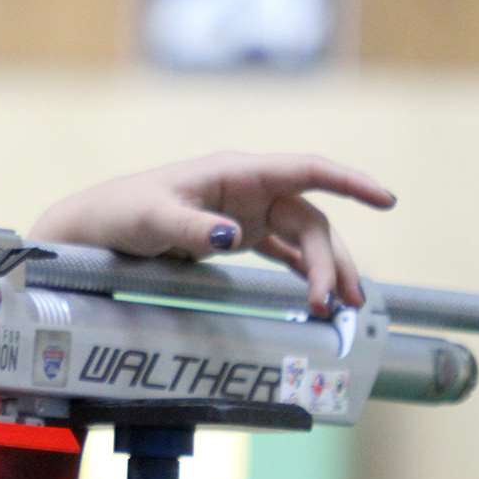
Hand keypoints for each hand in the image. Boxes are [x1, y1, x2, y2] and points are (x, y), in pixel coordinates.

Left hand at [28, 151, 395, 315]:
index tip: (386, 199)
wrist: (92, 229)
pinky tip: (317, 296)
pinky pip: (281, 251)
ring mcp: (242, 212)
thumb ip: (190, 227)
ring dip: (323, 269)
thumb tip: (232, 237)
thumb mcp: (151, 218)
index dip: (350, 182)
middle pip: (310, 218)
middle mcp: (246, 189)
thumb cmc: (120, 212)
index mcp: (234, 171)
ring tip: (337, 308)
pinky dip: (302, 272)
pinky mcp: (232, 236)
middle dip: (334, 257)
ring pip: (302, 238)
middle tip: (342, 301)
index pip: (306, 170)